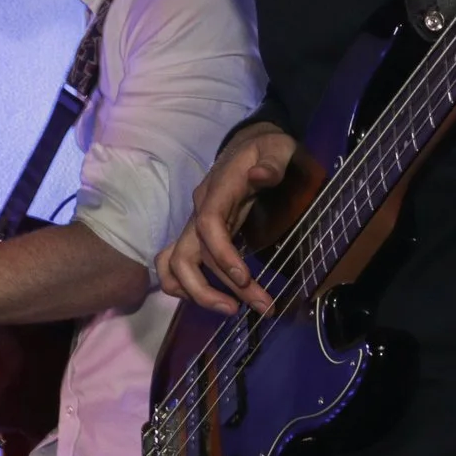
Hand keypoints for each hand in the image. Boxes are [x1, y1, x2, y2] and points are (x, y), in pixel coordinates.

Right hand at [156, 124, 295, 315]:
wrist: (250, 144)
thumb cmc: (266, 149)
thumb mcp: (278, 148)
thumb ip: (272, 163)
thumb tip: (260, 176)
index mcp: (218, 191)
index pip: (208, 224)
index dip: (220, 254)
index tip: (244, 278)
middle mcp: (199, 211)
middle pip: (185, 256)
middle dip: (208, 289)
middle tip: (247, 308)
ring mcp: (195, 225)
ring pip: (176, 266)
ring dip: (199, 294)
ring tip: (235, 310)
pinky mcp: (199, 237)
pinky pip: (180, 265)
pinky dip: (192, 288)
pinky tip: (221, 299)